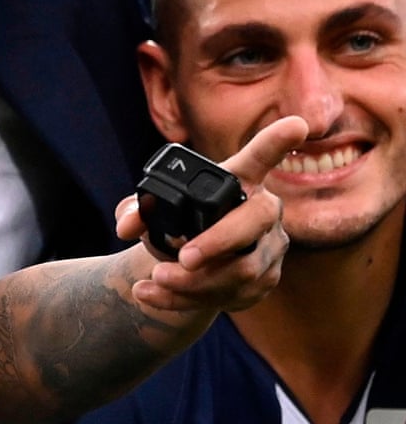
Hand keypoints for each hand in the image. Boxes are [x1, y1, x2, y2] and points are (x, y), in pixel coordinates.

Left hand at [116, 114, 307, 313]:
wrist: (186, 264)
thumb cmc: (175, 222)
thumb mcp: (153, 211)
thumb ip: (137, 209)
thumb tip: (126, 224)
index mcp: (238, 179)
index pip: (260, 156)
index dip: (277, 141)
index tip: (296, 123)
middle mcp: (263, 209)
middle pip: (253, 222)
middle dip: (218, 243)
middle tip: (182, 259)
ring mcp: (270, 247)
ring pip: (243, 270)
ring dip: (195, 282)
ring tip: (154, 281)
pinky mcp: (266, 280)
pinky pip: (233, 295)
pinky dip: (187, 300)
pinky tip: (154, 296)